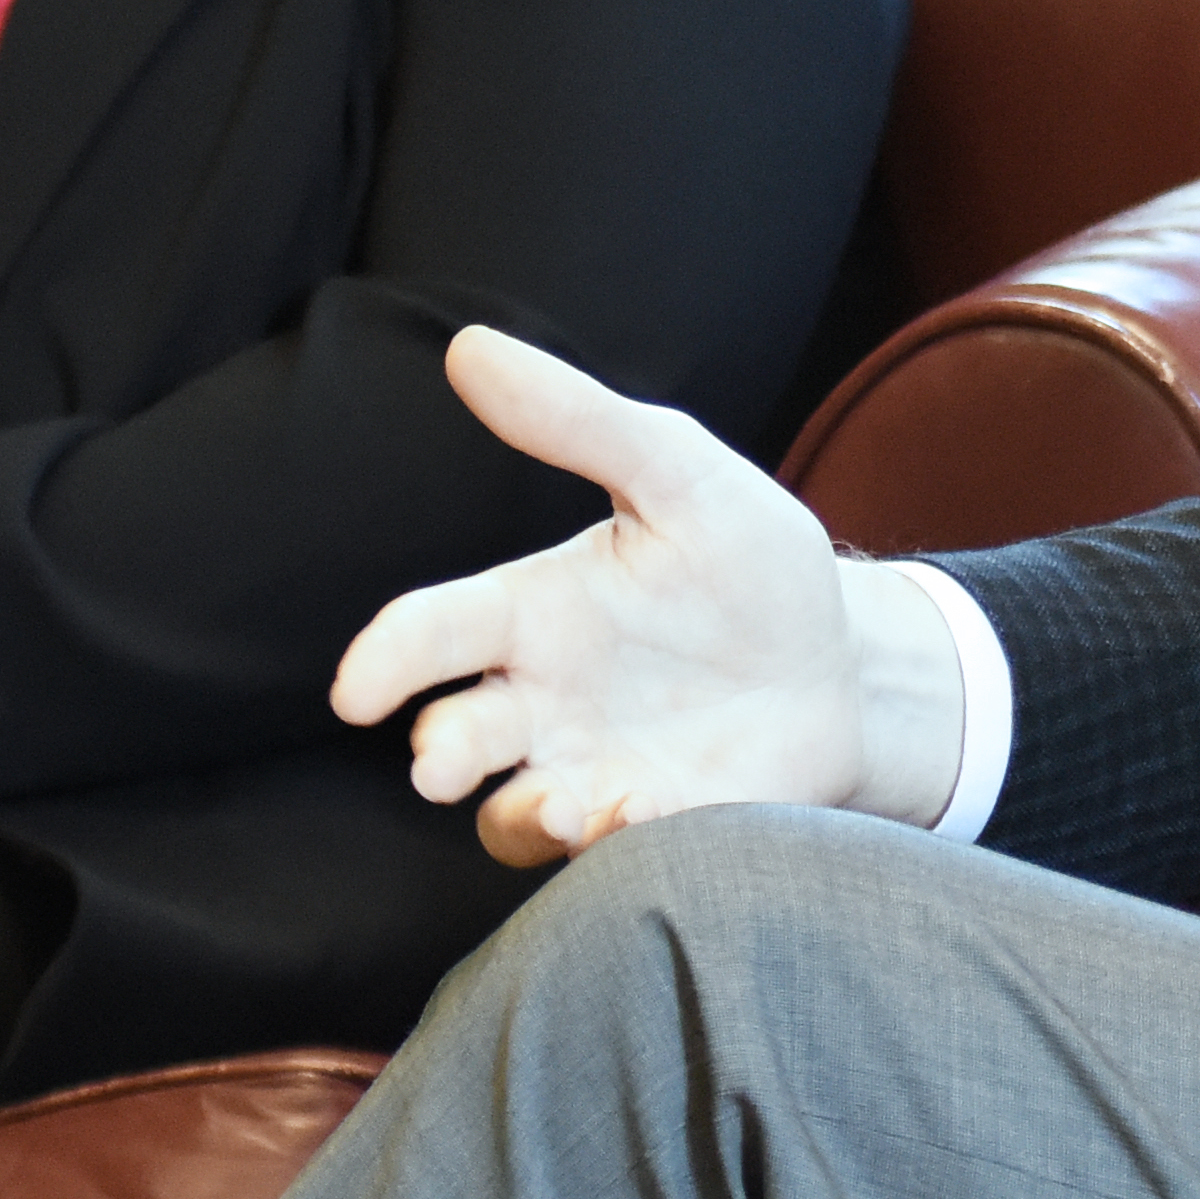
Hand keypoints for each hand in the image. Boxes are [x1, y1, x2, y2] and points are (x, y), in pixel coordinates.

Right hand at [333, 327, 963, 866]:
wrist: (842, 660)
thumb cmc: (746, 563)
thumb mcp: (679, 473)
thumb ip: (579, 421)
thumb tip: (470, 345)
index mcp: (534, 612)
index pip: (431, 635)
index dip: (386, 659)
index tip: (357, 691)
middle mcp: (542, 700)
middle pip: (452, 735)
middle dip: (439, 751)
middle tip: (440, 760)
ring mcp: (588, 769)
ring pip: (507, 812)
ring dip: (521, 812)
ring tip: (564, 801)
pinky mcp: (647, 824)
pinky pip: (597, 853)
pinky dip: (606, 841)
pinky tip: (642, 810)